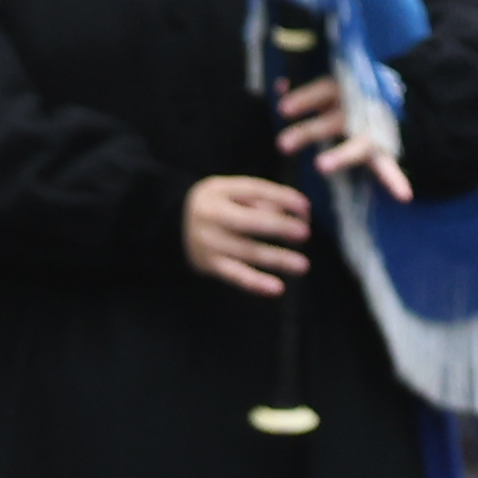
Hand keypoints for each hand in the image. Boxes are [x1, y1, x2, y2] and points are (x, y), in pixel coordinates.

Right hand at [184, 169, 313, 293]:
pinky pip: (236, 276)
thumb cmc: (213, 203)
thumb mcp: (229, 189)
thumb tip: (286, 212)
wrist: (171, 224)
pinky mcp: (210, 266)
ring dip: (277, 259)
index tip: (306, 208)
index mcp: (219, 192)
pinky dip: (256, 283)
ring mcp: (210, 244)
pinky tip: (277, 288)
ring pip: (248, 252)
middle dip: (281, 228)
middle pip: (252, 223)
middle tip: (305, 233)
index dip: (284, 198)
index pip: (256, 191)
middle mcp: (212, 218)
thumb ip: (257, 195)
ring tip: (303, 266)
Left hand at [273, 70, 407, 202]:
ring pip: (358, 143)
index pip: (325, 90)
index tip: (282, 109)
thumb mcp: (328, 89)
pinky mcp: (383, 151)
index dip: (305, 98)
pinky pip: (389, 166)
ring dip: (342, 156)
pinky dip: (396, 180)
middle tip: (282, 145)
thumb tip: (279, 86)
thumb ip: (306, 93)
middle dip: (310, 131)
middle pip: (335, 119)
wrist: (388, 101)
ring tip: (321, 167)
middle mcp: (362, 109)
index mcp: (347, 89)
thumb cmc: (348, 97)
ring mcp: (374, 131)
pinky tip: (404, 195)